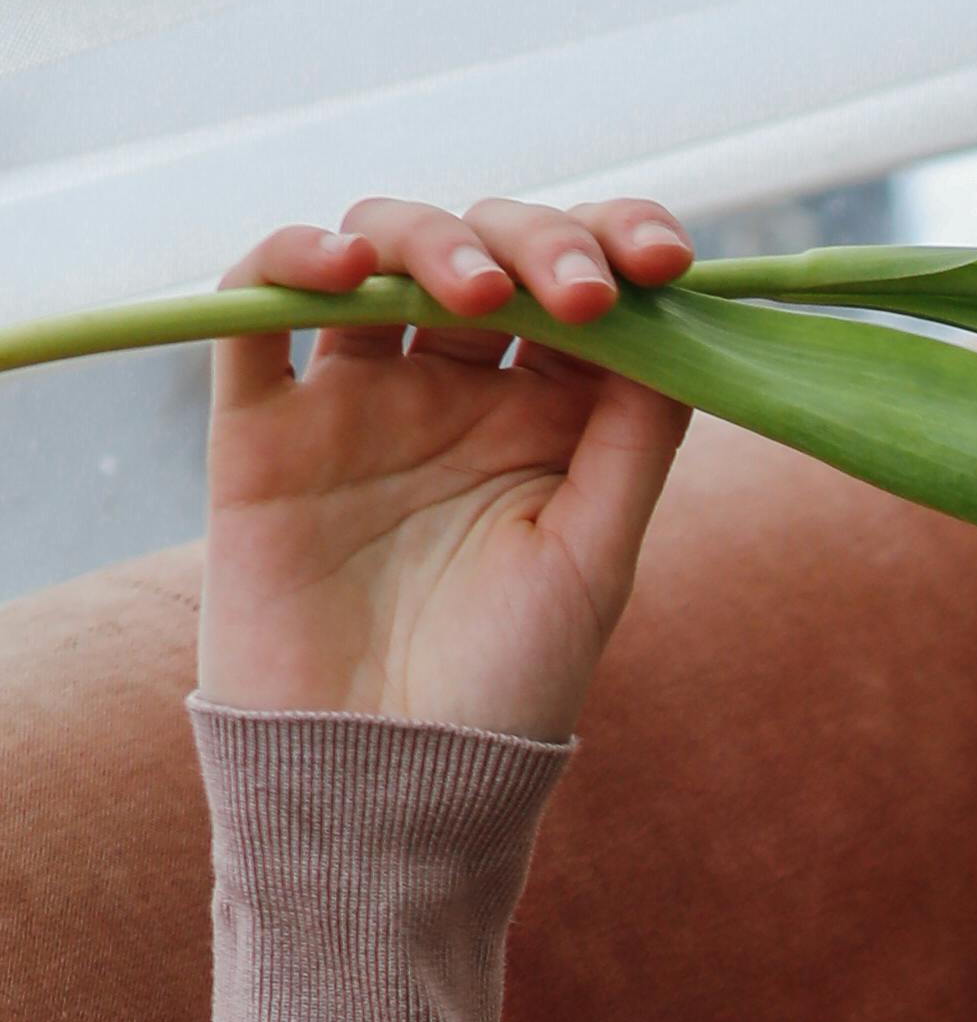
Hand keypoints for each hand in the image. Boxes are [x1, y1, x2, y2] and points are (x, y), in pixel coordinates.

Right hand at [200, 193, 696, 736]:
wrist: (386, 783)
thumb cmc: (505, 688)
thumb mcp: (598, 557)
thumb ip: (636, 433)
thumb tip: (679, 317)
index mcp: (547, 417)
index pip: (583, 285)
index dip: (620, 242)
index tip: (664, 262)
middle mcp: (453, 392)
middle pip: (488, 250)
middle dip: (539, 240)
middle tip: (577, 292)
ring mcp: (355, 403)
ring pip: (380, 252)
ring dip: (430, 238)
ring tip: (473, 293)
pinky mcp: (262, 430)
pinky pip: (253, 310)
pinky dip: (287, 261)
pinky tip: (341, 269)